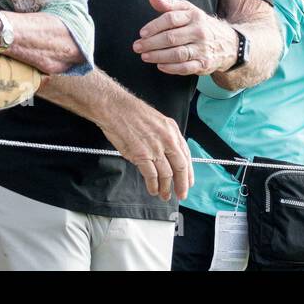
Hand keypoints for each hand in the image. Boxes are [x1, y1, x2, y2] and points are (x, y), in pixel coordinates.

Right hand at [96, 86, 192, 201]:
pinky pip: (151, 175)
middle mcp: (167, 139)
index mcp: (172, 130)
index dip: (188, 171)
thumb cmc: (132, 113)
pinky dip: (153, 185)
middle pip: (180, 167)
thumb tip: (168, 154)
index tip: (188, 181)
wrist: (115, 108)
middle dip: (182, 184)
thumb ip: (165, 138)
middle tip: (181, 194)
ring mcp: (155, 148)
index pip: (186, 155)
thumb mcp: (157, 121)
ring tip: (164, 195)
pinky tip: (153, 190)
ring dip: (166, 188)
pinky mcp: (141, 155)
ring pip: (166, 174)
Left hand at [134, 0, 238, 75]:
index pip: (171, 19)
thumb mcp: (188, 10)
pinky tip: (160, 65)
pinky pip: (185, 68)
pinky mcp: (204, 64)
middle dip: (151, 43)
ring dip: (158, 56)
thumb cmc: (201, 25)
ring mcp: (203, 49)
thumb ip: (169, 4)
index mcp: (194, 15)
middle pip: (171, 37)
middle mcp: (199, 31)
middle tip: (137, 46)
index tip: (142, 33)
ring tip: (145, 56)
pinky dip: (171, 68)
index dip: (154, 26)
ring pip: (177, 54)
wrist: (229, 43)